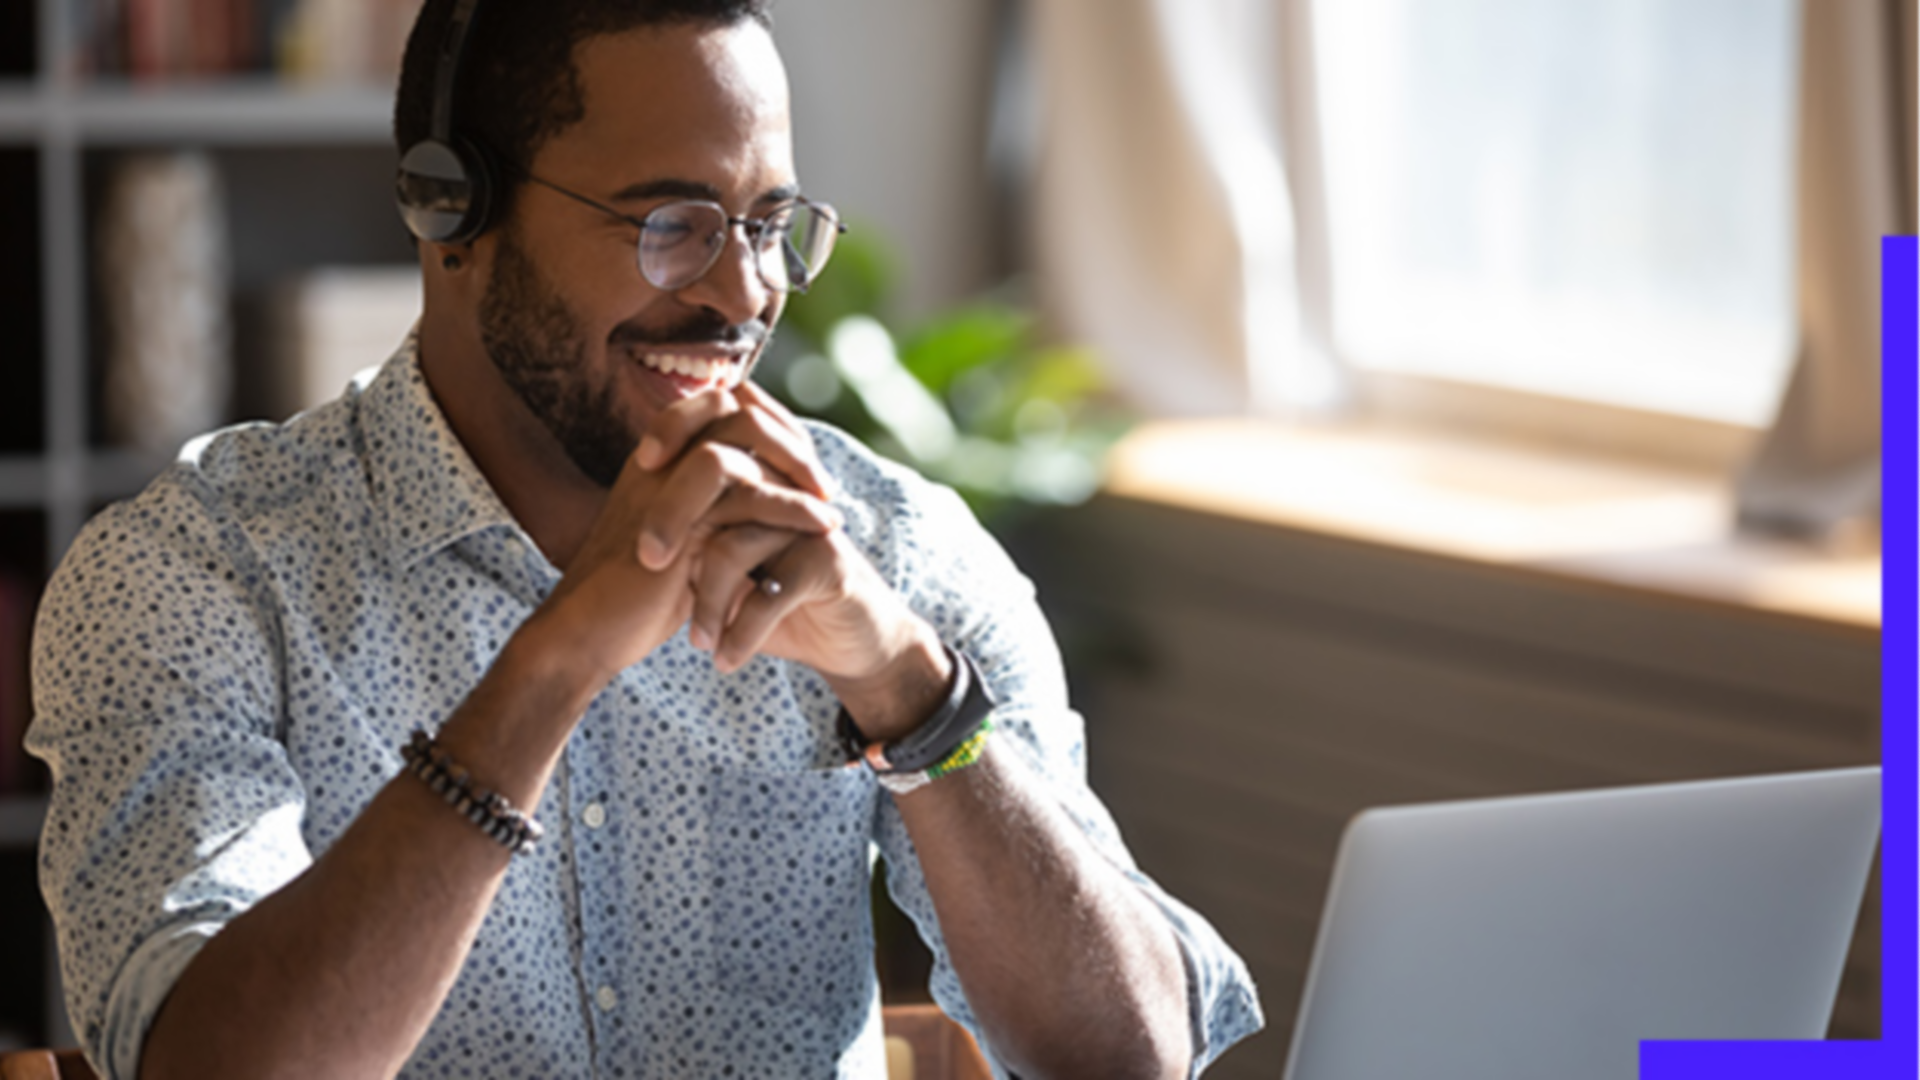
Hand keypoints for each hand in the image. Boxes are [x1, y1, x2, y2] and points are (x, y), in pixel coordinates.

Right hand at [525, 386, 841, 685]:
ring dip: (797, 470)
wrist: (589, 635)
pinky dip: (792, 508)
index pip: (718, 406)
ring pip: (740, 445)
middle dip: (788, 439)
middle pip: (732, 409)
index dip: (767, 423)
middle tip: (824, 482)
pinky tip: (821, 527)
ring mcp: (662, 485)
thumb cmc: (636, 596)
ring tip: (831, 509)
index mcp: (657, 458)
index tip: (802, 463)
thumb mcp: (684, 542)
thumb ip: (714, 512)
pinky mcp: (675, 522)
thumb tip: (765, 497)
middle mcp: (657, 461)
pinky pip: (745, 496)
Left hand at [637, 382, 952, 737]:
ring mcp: (809, 522)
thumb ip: (694, 532)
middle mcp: (787, 487)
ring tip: (695, 642)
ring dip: (707, 600)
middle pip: (720, 475)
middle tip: (648, 563)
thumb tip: (622, 522)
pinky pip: (769, 593)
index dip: (676, 425)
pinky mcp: (829, 563)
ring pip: (734, 544)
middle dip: (672, 519)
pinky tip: (725, 659)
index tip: (640, 463)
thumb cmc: (778, 598)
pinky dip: (740, 632)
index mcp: (763, 473)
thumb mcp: (732, 563)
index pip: (718, 418)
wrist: (849, 640)